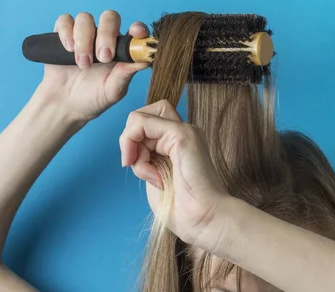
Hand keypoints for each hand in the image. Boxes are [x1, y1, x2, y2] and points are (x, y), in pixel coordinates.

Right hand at [37, 10, 148, 121]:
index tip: (137, 33)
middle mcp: (104, 37)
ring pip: (85, 18)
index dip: (138, 28)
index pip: (134, 30)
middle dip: (106, 34)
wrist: (65, 105)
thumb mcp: (113, 91)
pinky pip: (65, 20)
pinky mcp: (63, 34)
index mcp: (122, 49)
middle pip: (109, 17)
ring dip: (84, 40)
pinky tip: (69, 49)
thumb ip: (126, 74)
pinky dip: (67, 32)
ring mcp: (84, 34)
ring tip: (83, 64)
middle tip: (103, 57)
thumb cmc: (93, 98)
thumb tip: (145, 61)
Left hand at [119, 100, 230, 249]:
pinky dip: (136, 148)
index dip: (133, 141)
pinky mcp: (182, 134)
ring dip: (131, 145)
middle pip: (142, 114)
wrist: (204, 221)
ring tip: (147, 173)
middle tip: (135, 165)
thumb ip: (145, 159)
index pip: (147, 123)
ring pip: (139, 117)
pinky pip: (142, 124)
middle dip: (129, 139)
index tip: (135, 167)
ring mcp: (185, 130)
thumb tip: (130, 150)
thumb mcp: (155, 177)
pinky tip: (150, 173)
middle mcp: (183, 132)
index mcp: (178, 143)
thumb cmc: (183, 210)